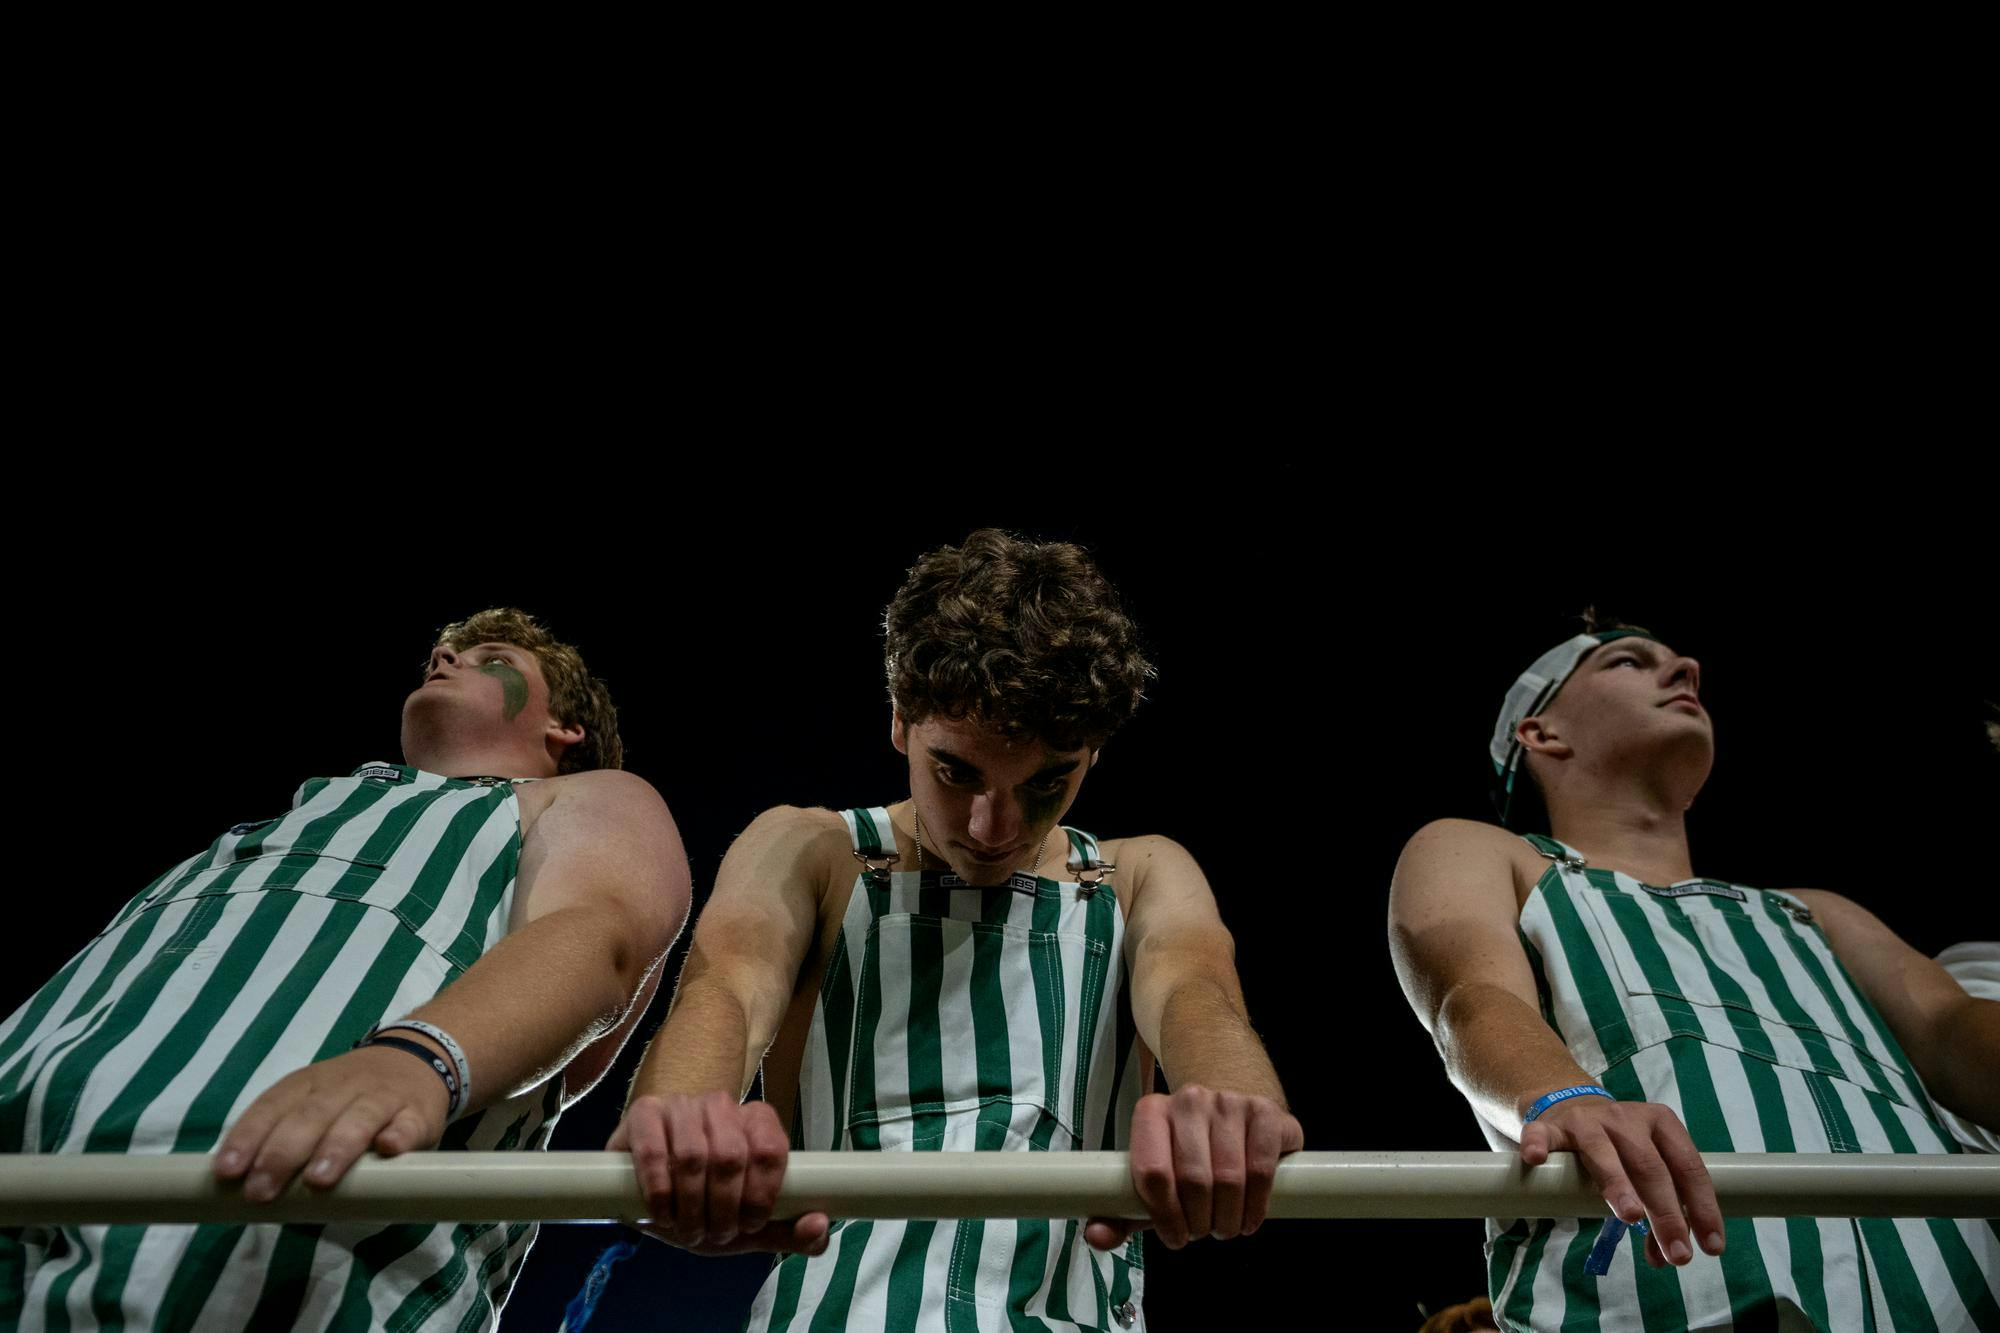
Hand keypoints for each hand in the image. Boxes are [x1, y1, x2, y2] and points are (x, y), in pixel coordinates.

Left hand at [212, 1044, 449, 1201]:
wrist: (418, 1057)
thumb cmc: (350, 1096)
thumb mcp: (313, 1101)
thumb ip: (284, 1135)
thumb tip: (242, 1186)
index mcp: (309, 1083)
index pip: (273, 1106)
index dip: (248, 1137)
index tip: (227, 1172)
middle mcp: (343, 1086)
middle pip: (310, 1115)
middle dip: (283, 1153)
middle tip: (262, 1191)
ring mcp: (383, 1097)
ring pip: (358, 1118)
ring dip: (336, 1147)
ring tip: (318, 1180)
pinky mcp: (419, 1113)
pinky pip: (408, 1123)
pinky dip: (399, 1136)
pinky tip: (390, 1149)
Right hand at [613, 1092, 829, 1255]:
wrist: (651, 1189)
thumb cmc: (707, 1203)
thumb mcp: (748, 1225)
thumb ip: (788, 1231)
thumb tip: (820, 1224)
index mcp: (756, 1121)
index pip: (770, 1149)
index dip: (763, 1194)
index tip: (751, 1225)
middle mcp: (721, 1105)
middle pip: (732, 1155)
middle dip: (725, 1208)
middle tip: (716, 1234)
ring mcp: (681, 1105)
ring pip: (693, 1155)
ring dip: (692, 1206)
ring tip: (689, 1230)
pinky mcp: (644, 1113)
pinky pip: (654, 1151)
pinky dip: (659, 1190)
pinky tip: (662, 1214)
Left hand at [1086, 1084, 1303, 1251]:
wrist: (1232, 1113)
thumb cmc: (1186, 1155)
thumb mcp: (1152, 1180)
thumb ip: (1119, 1210)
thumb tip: (1095, 1236)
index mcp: (1151, 1111)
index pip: (1153, 1172)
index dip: (1165, 1216)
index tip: (1176, 1237)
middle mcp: (1189, 1099)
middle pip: (1193, 1179)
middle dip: (1200, 1222)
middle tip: (1204, 1233)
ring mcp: (1229, 1102)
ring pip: (1230, 1178)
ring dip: (1228, 1219)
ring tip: (1225, 1227)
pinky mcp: (1265, 1111)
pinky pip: (1261, 1169)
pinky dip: (1256, 1205)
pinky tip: (1249, 1218)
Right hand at [1519, 1096, 1724, 1267]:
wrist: (1574, 1108)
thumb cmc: (1621, 1148)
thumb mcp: (1648, 1168)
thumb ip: (1659, 1207)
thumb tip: (1664, 1256)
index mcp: (1661, 1124)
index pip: (1688, 1166)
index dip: (1702, 1207)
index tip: (1710, 1246)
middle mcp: (1626, 1118)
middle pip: (1650, 1166)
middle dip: (1666, 1212)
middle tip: (1677, 1253)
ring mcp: (1586, 1121)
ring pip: (1602, 1152)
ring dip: (1617, 1184)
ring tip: (1630, 1217)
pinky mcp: (1551, 1126)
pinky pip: (1542, 1134)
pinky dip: (1538, 1144)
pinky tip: (1535, 1158)